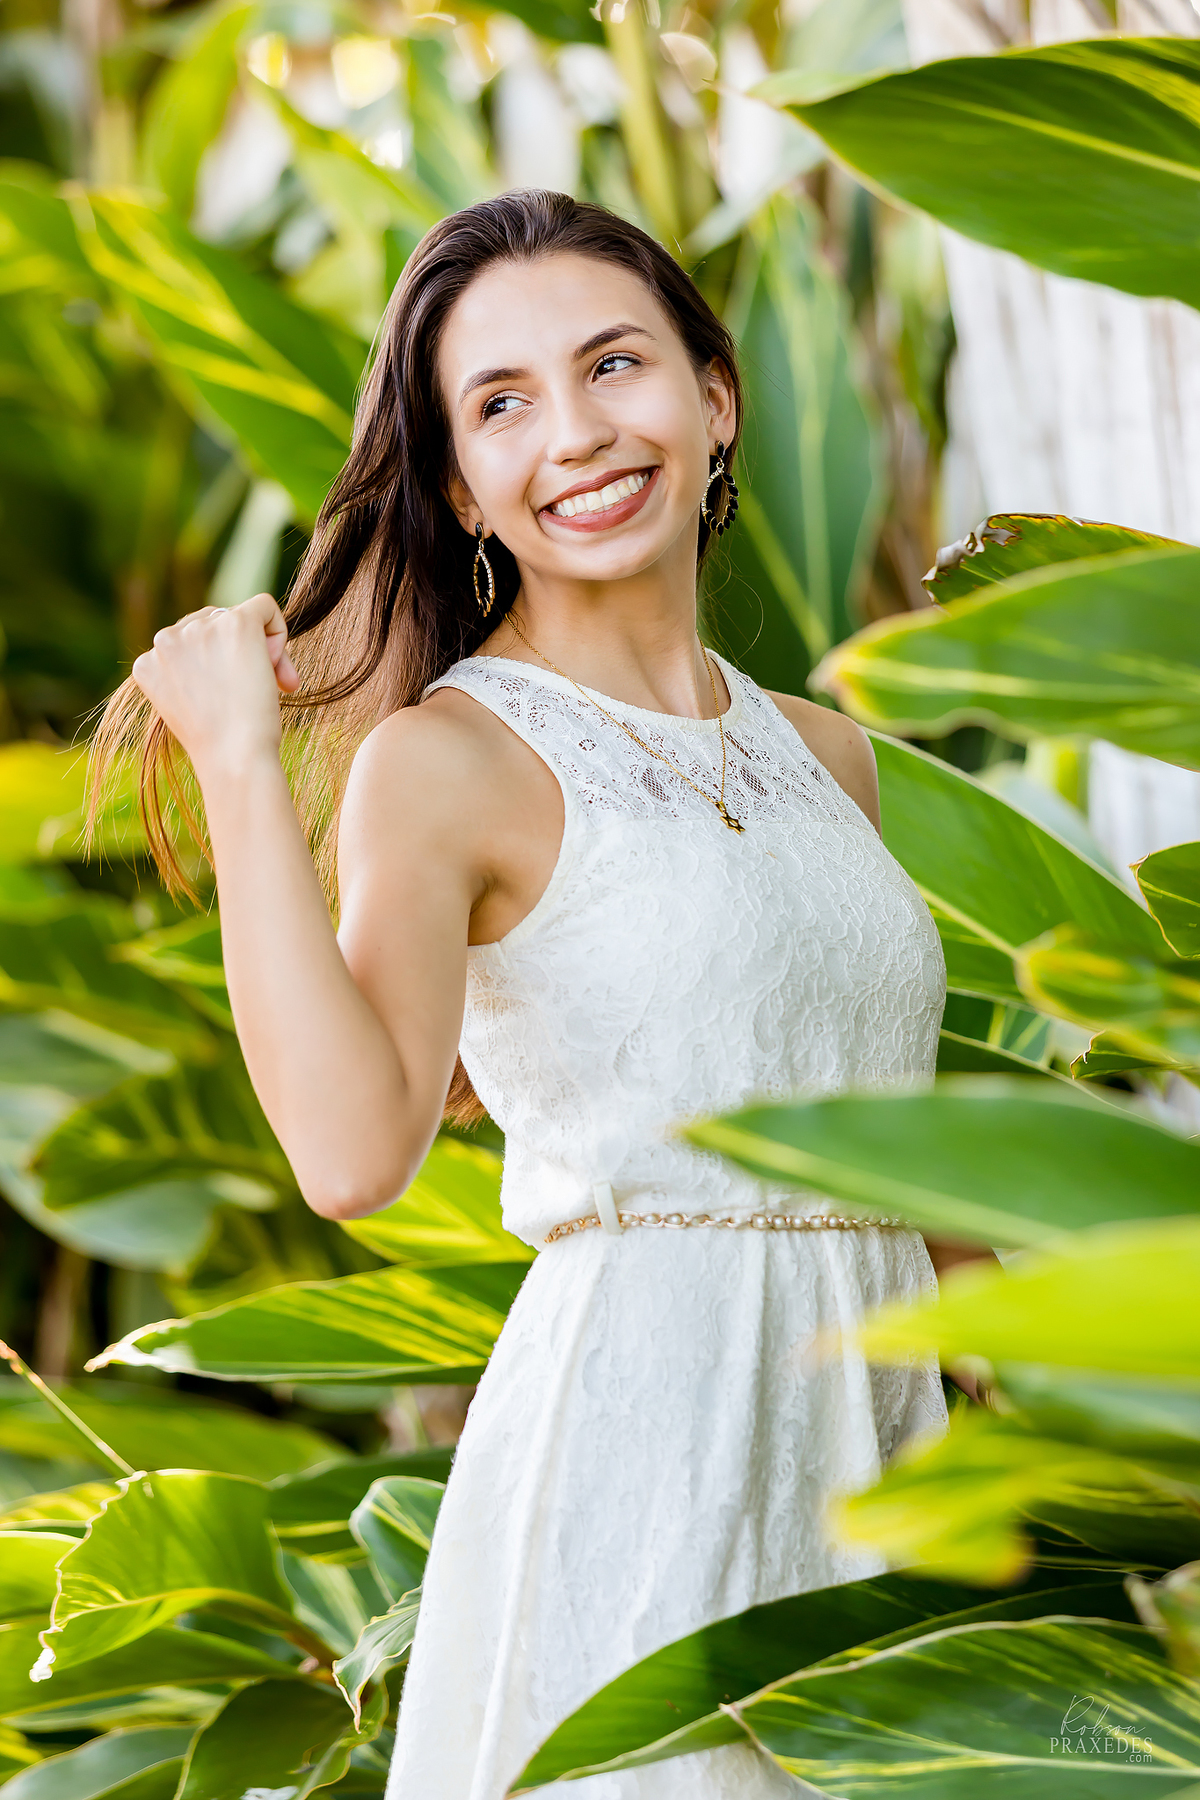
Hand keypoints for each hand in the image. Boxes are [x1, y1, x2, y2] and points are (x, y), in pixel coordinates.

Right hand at [131, 594, 298, 781]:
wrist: (233, 756)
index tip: (233, 695)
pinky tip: (278, 664)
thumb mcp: (190, 706)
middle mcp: (166, 640)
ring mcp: (198, 628)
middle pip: (212, 625)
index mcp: (148, 662)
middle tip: (258, 692)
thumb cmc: (220, 744)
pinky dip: (279, 630)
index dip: (216, 665)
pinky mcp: (234, 622)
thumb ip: (194, 673)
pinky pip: (265, 606)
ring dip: (259, 648)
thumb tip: (230, 654)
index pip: (187, 644)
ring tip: (268, 685)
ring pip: (238, 617)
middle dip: (237, 652)